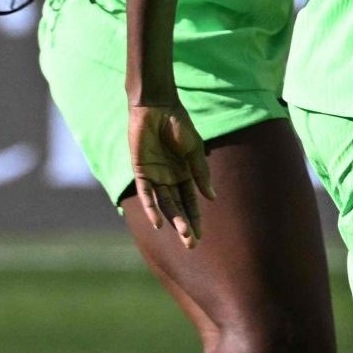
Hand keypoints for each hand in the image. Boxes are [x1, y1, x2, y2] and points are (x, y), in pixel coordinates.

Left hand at [130, 102, 213, 247]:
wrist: (157, 107)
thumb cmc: (178, 124)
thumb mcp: (194, 150)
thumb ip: (200, 173)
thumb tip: (211, 198)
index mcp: (184, 173)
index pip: (191, 201)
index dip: (195, 218)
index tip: (200, 236)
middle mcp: (169, 178)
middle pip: (178, 207)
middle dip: (185, 225)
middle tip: (192, 244)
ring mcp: (154, 176)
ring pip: (164, 204)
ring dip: (173, 220)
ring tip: (183, 235)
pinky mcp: (140, 170)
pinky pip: (146, 194)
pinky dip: (151, 208)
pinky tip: (158, 223)